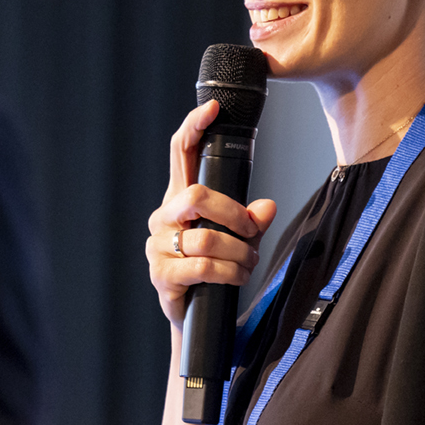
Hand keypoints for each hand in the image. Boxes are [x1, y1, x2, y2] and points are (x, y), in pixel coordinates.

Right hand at [146, 100, 278, 327]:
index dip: (194, 127)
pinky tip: (236, 278)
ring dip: (238, 253)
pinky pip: (202, 267)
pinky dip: (229, 273)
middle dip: (233, 214)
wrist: (194, 316)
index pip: (180, 153)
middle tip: (251, 231)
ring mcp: (158, 246)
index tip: (213, 108)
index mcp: (179, 199)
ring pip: (205, 238)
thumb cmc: (214, 270)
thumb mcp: (238, 240)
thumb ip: (251, 221)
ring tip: (248, 263)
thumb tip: (267, 207)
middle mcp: (164, 217)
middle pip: (196, 196)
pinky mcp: (162, 275)